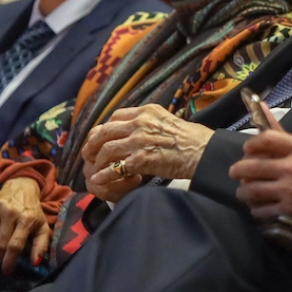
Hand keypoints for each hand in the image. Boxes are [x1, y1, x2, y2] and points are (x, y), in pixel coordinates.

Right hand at [0, 176, 49, 273]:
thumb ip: (40, 245)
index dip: (9, 261)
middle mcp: (12, 212)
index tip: (6, 270)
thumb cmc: (32, 210)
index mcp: (27, 219)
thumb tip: (35, 263)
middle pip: (0, 242)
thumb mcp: (42, 226)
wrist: (23, 186)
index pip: (15, 245)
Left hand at [82, 104, 213, 196]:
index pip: (116, 116)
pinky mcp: (141, 159)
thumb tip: (140, 130)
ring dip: (97, 161)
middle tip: (88, 154)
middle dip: (93, 143)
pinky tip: (99, 180)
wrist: (202, 152)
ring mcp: (139, 140)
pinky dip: (104, 175)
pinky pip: (115, 167)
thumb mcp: (169, 121)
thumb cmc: (193, 138)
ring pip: (106, 149)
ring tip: (94, 169)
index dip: (105, 127)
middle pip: (105, 131)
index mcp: (147, 111)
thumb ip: (151, 123)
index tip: (102, 137)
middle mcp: (139, 122)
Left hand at [229, 132, 291, 226]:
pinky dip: (256, 210)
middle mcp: (291, 168)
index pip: (267, 139)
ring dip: (243, 191)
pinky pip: (263, 210)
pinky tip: (257, 209)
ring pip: (252, 189)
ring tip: (243, 192)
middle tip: (236, 172)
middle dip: (239, 169)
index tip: (248, 148)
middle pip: (252, 165)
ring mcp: (289, 190)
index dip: (252, 143)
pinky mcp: (290, 209)